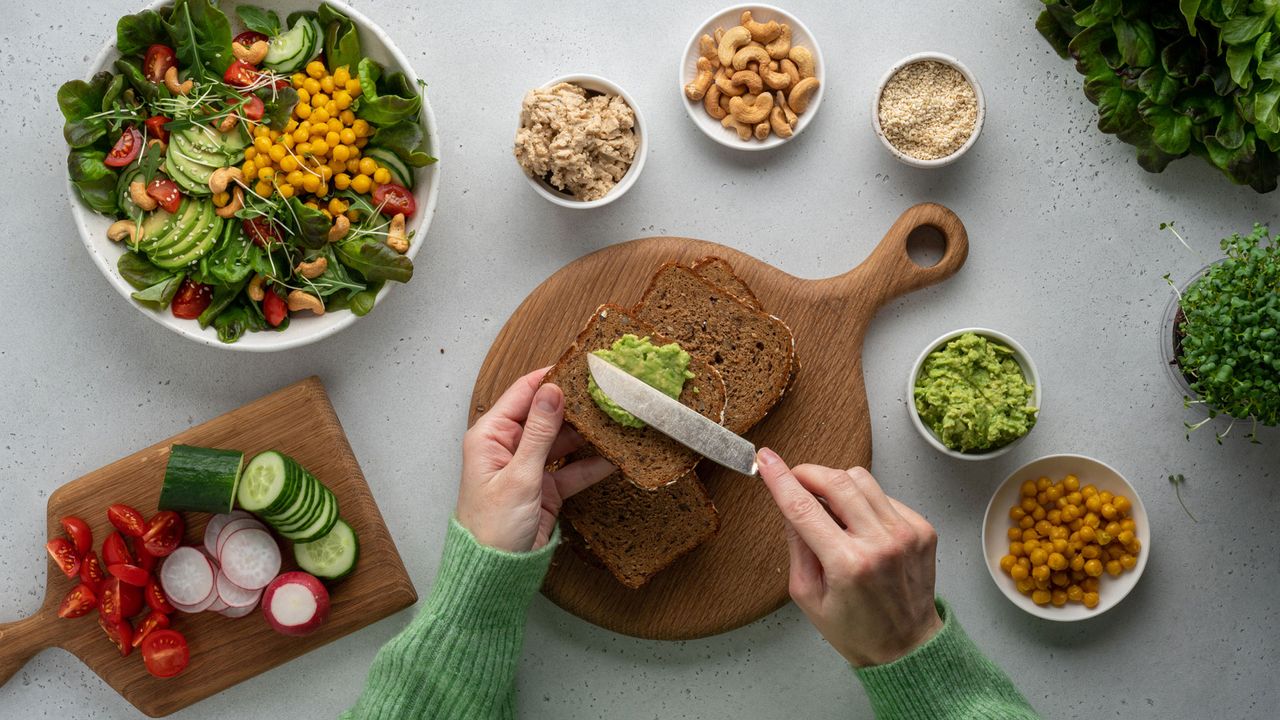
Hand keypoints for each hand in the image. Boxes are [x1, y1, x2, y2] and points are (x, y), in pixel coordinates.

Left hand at [456, 368, 615, 552]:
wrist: (494, 575)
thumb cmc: (492, 528)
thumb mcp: (519, 476)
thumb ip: (539, 433)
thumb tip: (552, 391)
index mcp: (490, 436)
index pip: (522, 394)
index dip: (550, 378)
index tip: (580, 366)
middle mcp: (508, 447)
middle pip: (546, 415)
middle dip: (575, 406)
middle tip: (608, 392)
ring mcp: (528, 467)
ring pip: (562, 442)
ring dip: (587, 435)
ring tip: (617, 420)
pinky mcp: (545, 488)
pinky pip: (571, 470)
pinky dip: (591, 465)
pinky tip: (615, 457)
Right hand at [756, 448, 943, 667]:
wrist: (907, 647)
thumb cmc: (856, 629)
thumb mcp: (808, 595)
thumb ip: (797, 545)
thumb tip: (788, 504)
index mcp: (847, 564)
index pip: (803, 507)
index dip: (780, 479)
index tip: (766, 459)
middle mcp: (880, 543)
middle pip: (836, 481)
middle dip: (808, 472)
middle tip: (795, 478)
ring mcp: (905, 533)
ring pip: (862, 479)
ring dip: (836, 483)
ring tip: (829, 506)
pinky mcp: (921, 529)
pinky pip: (884, 496)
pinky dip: (865, 501)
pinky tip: (860, 525)